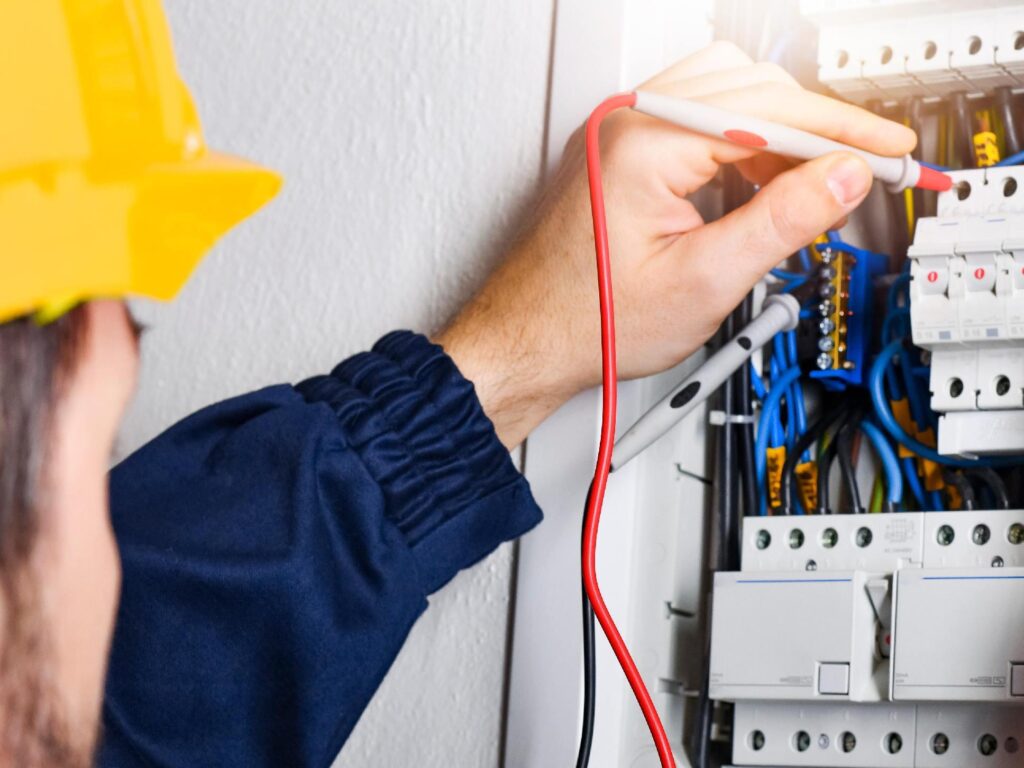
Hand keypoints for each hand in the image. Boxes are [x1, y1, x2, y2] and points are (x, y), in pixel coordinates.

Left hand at [436, 42, 915, 448]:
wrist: (528, 341)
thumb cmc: (586, 322)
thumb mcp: (702, 283)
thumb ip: (782, 222)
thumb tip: (843, 178)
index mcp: (644, 144)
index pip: (770, 112)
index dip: (843, 134)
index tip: (888, 153)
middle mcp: (626, 122)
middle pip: (751, 88)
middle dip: (814, 130)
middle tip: (860, 171)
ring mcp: (618, 132)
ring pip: (726, 96)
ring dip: (777, 133)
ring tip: (807, 188)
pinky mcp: (620, 152)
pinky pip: (696, 121)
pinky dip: (740, 144)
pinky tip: (758, 186)